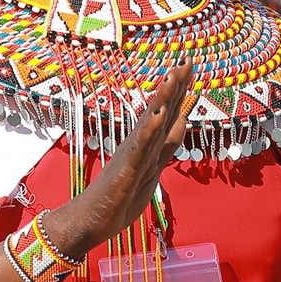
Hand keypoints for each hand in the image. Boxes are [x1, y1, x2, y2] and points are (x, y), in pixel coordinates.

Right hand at [48, 66, 192, 255]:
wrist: (90, 221)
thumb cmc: (120, 196)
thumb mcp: (153, 167)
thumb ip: (167, 144)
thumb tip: (182, 119)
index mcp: (146, 144)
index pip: (166, 111)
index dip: (179, 89)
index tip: (189, 63)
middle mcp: (138, 144)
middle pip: (160, 110)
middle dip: (174, 86)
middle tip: (187, 60)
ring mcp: (131, 156)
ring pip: (150, 124)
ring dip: (162, 100)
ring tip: (173, 77)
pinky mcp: (126, 171)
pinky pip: (140, 149)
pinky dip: (149, 132)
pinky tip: (159, 116)